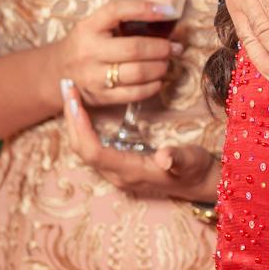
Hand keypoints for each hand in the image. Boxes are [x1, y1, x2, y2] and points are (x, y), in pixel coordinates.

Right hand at [53, 0, 181, 106]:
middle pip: (134, 48)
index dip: (145, 9)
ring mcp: (93, 76)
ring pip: (137, 73)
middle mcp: (88, 51)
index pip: (117, 11)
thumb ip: (134, 10)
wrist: (57, 72)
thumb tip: (169, 1)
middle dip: (162, 47)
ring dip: (160, 67)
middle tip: (174, 47)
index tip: (169, 11)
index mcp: (88, 27)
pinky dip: (153, 86)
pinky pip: (134, 93)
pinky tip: (157, 79)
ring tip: (166, 62)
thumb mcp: (101, 24)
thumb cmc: (87, 43)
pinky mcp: (100, 96)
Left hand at [59, 80, 218, 199]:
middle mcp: (117, 174)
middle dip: (71, 118)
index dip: (80, 127)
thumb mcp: (192, 162)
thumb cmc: (196, 170)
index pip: (93, 152)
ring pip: (83, 147)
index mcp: (130, 172)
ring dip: (74, 120)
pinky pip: (91, 145)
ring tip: (72, 92)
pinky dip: (83, 125)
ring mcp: (116, 171)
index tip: (74, 100)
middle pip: (81, 149)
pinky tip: (84, 108)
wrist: (201, 183)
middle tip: (67, 86)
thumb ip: (178, 159)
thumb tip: (164, 156)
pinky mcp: (118, 164)